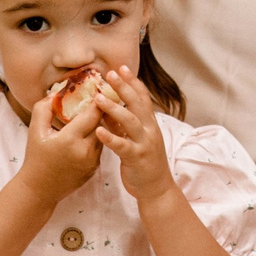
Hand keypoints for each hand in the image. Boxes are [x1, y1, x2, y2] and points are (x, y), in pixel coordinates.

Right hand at [16, 79, 105, 201]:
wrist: (40, 189)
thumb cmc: (35, 158)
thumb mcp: (35, 130)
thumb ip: (44, 108)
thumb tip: (56, 92)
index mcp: (70, 139)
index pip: (93, 114)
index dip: (98, 100)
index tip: (100, 88)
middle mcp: (85, 150)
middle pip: (101, 123)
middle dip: (101, 110)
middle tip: (102, 97)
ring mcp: (92, 161)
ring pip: (103, 135)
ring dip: (100, 124)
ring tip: (96, 113)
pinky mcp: (95, 168)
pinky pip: (100, 147)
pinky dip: (97, 138)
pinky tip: (91, 131)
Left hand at [92, 67, 174, 200]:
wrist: (157, 188)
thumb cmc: (144, 162)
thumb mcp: (135, 139)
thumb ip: (122, 124)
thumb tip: (105, 108)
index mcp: (149, 124)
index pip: (142, 97)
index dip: (133, 82)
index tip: (122, 67)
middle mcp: (149, 130)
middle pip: (137, 103)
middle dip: (124, 87)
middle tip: (109, 74)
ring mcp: (144, 143)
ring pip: (130, 121)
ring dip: (114, 108)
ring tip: (98, 98)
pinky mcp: (137, 158)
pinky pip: (122, 145)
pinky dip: (110, 137)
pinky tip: (98, 130)